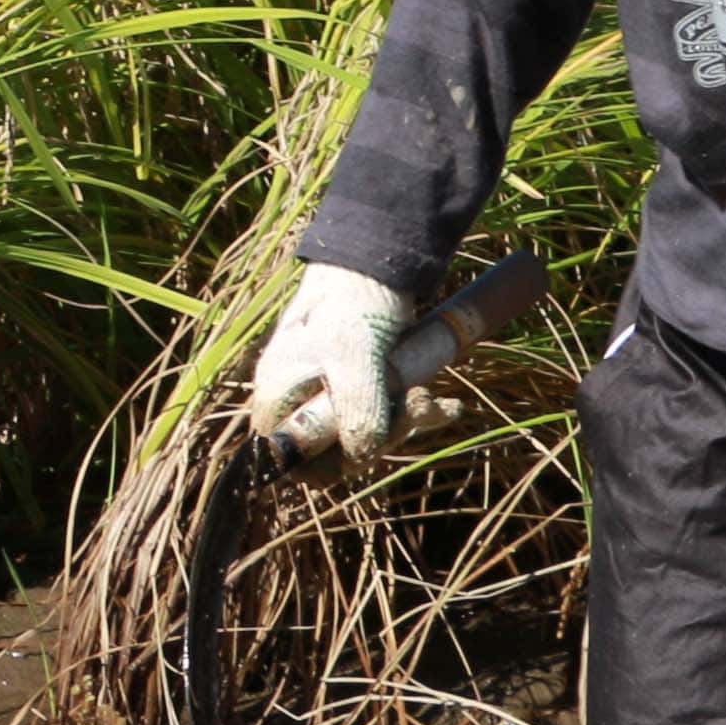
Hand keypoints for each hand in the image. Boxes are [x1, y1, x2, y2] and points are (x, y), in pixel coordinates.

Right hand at [242, 260, 425, 463]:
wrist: (380, 260)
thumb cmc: (355, 302)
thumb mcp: (354, 355)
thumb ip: (356, 409)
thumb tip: (361, 456)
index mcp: (280, 394)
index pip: (288, 457)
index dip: (327, 464)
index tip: (365, 450)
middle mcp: (300, 399)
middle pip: (335, 450)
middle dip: (383, 435)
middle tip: (416, 406)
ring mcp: (332, 393)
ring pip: (367, 434)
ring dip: (405, 422)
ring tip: (432, 398)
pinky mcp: (362, 386)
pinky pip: (386, 416)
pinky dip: (417, 412)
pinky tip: (446, 406)